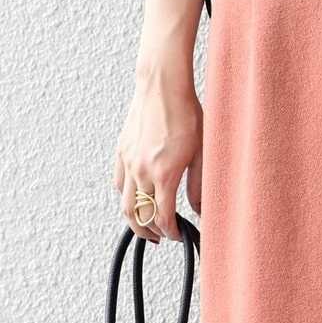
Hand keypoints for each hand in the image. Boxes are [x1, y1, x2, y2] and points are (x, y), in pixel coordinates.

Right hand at [115, 0, 204, 241]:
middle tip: (161, 237)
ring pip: (124, 203)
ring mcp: (128, 161)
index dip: (170, 232)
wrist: (162, 85)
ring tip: (146, 224)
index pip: (163, 218)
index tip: (178, 235)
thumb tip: (201, 209)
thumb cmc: (186, 113)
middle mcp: (141, 171)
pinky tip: (135, 196)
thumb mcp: (203, 152)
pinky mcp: (121, 150)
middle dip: (149, 232)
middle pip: (139, 216)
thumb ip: (200, 186)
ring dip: (134, 218)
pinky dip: (125, 195)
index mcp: (164, 175)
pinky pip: (118, 182)